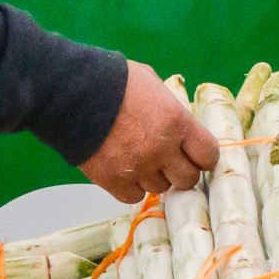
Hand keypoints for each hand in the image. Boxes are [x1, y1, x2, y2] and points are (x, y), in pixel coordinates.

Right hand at [82, 61, 219, 201]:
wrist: (70, 94)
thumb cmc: (112, 81)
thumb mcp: (151, 82)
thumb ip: (170, 107)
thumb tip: (178, 122)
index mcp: (176, 122)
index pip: (208, 155)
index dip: (203, 158)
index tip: (195, 157)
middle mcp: (162, 149)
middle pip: (188, 179)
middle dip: (179, 171)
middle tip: (166, 161)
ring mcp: (138, 168)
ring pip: (160, 189)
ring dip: (152, 177)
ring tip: (136, 158)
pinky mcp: (114, 181)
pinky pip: (133, 197)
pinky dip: (130, 187)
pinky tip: (122, 169)